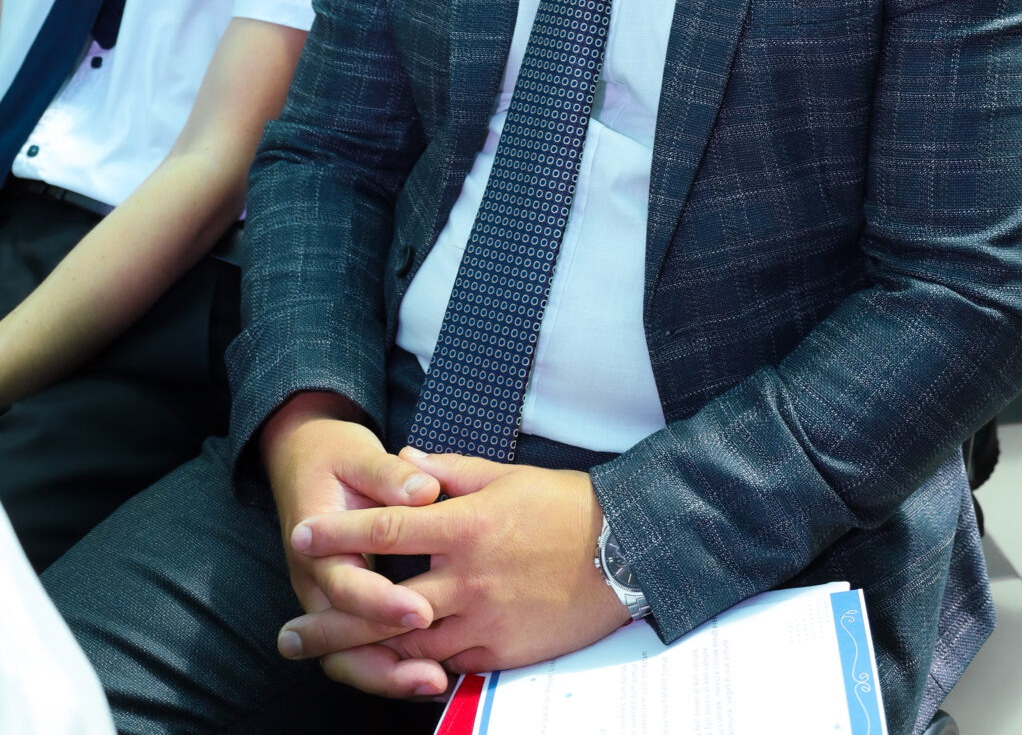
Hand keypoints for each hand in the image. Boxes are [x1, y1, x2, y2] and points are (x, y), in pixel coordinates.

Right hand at [261, 393, 446, 688]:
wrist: (303, 456)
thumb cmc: (334, 455)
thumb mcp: (357, 454)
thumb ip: (388, 475)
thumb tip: (424, 490)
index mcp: (314, 543)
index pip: (344, 585)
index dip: (380, 602)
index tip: (420, 610)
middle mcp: (317, 580)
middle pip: (340, 642)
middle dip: (385, 663)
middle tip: (433, 673)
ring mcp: (329, 598)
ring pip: (350, 655)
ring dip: (390, 675)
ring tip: (437, 682)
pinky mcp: (348, 605)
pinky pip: (363, 647)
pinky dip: (392, 664)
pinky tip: (434, 672)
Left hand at [279, 453, 629, 697]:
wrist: (624, 551)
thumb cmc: (564, 505)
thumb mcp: (504, 475)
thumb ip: (447, 469)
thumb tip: (403, 460)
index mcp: (465, 525)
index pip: (389, 527)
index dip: (342, 533)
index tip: (301, 536)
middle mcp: (467, 577)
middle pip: (384, 604)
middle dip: (331, 621)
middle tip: (288, 633)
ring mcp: (483, 620)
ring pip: (409, 645)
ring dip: (363, 652)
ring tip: (324, 657)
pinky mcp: (500, 653)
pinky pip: (447, 665)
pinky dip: (414, 668)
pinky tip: (386, 670)